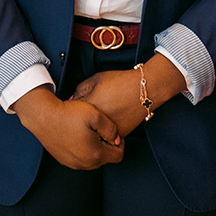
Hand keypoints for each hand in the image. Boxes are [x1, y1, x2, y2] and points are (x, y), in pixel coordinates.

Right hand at [14, 87, 124, 169]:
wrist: (42, 116)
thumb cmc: (68, 114)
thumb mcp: (95, 115)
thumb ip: (111, 129)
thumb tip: (117, 139)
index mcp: (95, 154)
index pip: (118, 156)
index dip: (120, 143)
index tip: (112, 132)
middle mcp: (84, 164)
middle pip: (106, 159)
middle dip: (107, 147)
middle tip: (100, 131)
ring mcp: (72, 163)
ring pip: (92, 160)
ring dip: (95, 149)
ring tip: (89, 132)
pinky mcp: (63, 160)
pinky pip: (80, 159)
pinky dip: (83, 150)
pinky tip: (78, 136)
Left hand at [69, 56, 187, 137]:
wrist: (145, 90)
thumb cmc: (121, 82)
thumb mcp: (96, 79)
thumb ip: (80, 89)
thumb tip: (71, 100)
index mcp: (89, 107)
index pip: (71, 111)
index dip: (70, 108)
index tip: (71, 106)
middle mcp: (97, 122)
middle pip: (80, 125)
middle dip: (78, 120)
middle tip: (80, 113)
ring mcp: (108, 131)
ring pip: (92, 133)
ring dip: (89, 128)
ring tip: (94, 117)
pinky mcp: (118, 135)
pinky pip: (105, 136)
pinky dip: (102, 131)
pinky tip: (105, 121)